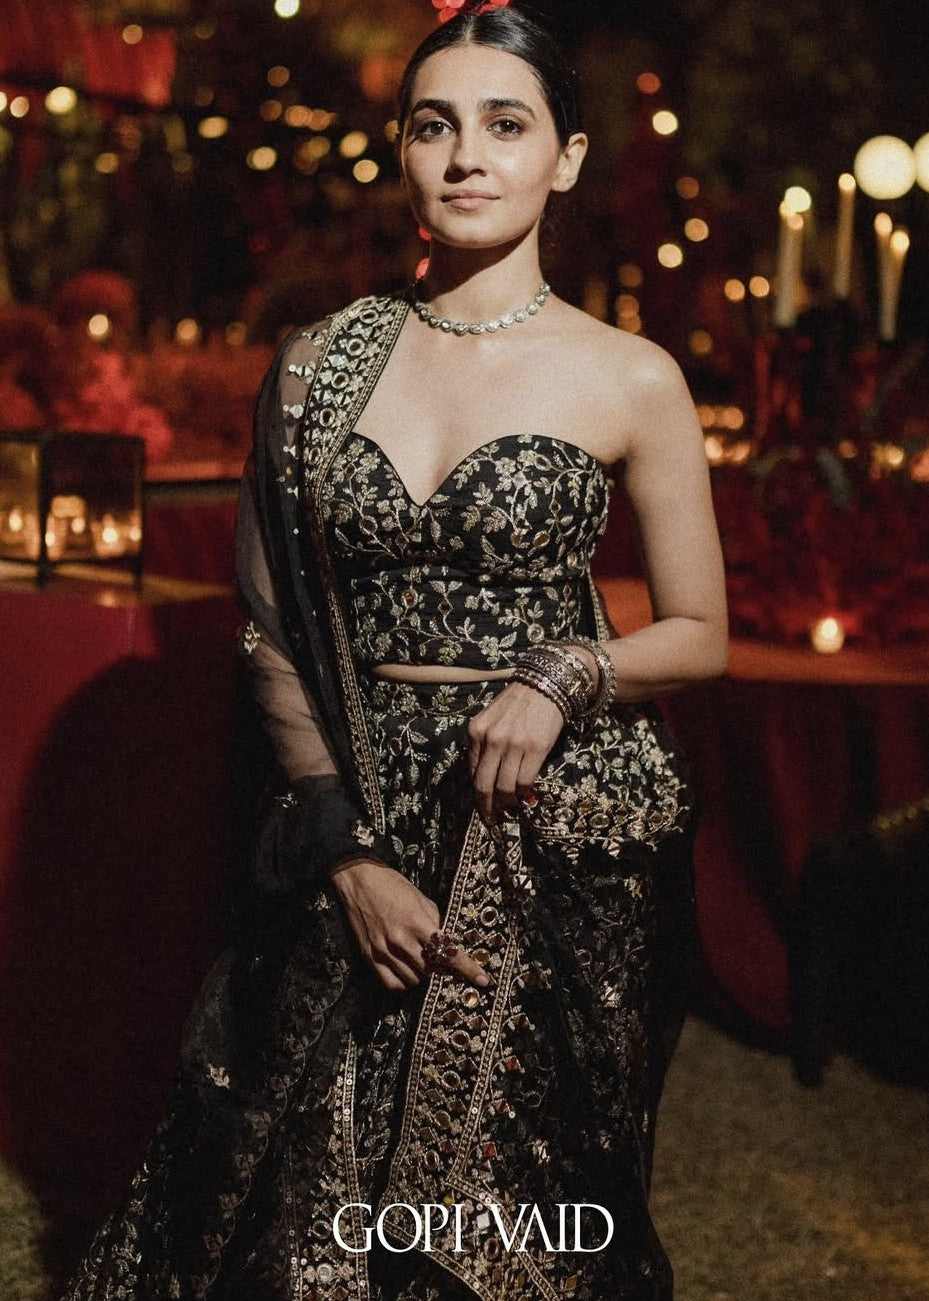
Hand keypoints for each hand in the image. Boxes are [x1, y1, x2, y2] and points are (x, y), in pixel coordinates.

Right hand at [331, 860, 490, 991]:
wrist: (359, 880)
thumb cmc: (393, 885)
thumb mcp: (421, 899)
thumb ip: (436, 923)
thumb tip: (450, 942)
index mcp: (418, 923)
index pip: (449, 953)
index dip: (468, 968)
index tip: (483, 980)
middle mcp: (401, 940)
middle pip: (432, 971)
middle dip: (442, 970)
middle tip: (444, 963)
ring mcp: (384, 950)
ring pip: (413, 979)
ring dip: (423, 975)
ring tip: (423, 962)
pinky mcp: (370, 956)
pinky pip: (392, 983)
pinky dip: (404, 982)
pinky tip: (408, 971)